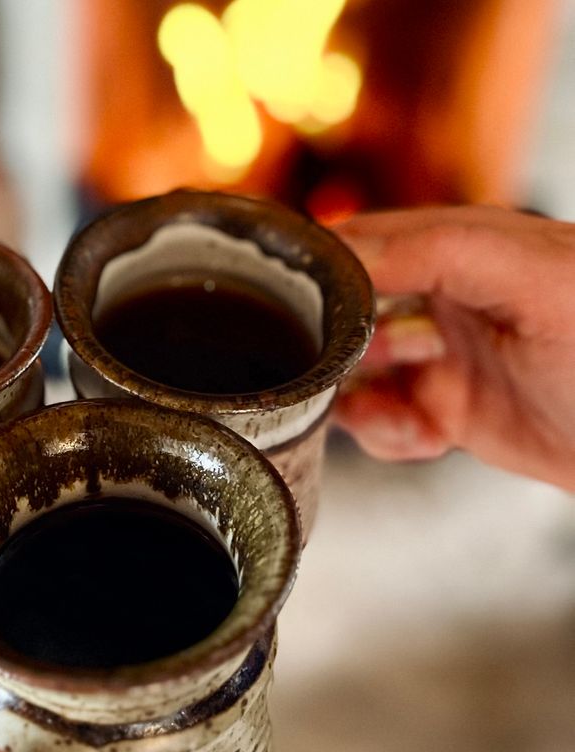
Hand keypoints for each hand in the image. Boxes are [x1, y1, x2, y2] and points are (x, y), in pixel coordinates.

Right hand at [333, 206, 574, 489]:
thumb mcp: (540, 282)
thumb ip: (443, 252)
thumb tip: (349, 249)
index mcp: (474, 248)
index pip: (373, 241)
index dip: (324, 267)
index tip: (283, 296)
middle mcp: (455, 298)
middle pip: (353, 312)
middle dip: (333, 344)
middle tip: (323, 371)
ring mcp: (453, 357)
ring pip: (362, 371)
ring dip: (356, 399)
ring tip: (393, 414)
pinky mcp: (456, 411)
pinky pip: (390, 420)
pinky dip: (387, 435)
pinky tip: (418, 438)